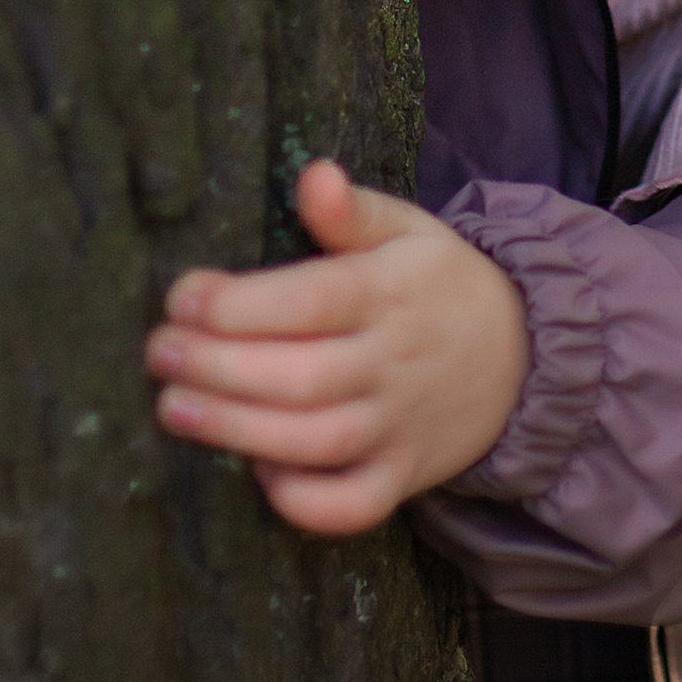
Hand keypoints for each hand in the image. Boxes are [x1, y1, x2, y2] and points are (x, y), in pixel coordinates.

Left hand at [146, 159, 531, 534]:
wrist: (522, 358)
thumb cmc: (436, 286)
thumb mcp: (407, 231)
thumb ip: (352, 211)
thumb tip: (313, 175)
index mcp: (390, 294)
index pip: (313, 300)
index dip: (241, 303)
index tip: (182, 296)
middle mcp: (393, 363)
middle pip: (303, 376)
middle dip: (220, 368)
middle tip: (159, 354)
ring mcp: (400, 426)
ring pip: (318, 441)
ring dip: (240, 431)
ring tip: (174, 407)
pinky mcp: (402, 476)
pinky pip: (355, 505)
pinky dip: (306, 502)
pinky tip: (258, 474)